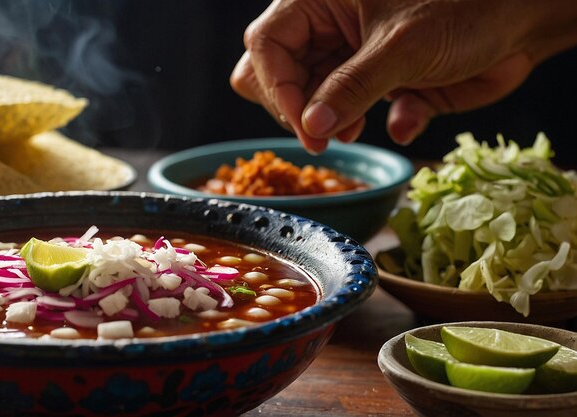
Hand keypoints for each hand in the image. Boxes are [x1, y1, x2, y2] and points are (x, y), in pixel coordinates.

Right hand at [230, 0, 576, 152]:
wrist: (518, 22)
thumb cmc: (463, 9)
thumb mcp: (402, 46)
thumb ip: (352, 88)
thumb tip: (311, 128)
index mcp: (320, 1)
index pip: (268, 46)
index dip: (277, 88)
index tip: (305, 127)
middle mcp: (326, 29)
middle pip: (275, 74)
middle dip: (293, 107)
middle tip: (319, 135)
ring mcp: (346, 59)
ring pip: (306, 100)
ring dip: (325, 122)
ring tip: (351, 133)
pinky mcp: (369, 85)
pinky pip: (346, 114)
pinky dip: (366, 124)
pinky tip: (399, 120)